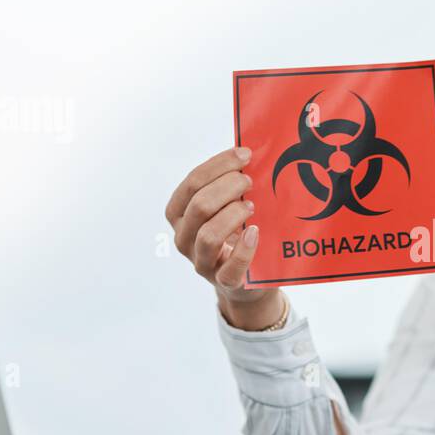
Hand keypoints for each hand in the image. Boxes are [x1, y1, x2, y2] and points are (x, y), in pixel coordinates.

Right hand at [165, 146, 285, 329]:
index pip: (192, 184)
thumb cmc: (237, 234)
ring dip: (232, 214)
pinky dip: (244, 249)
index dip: (218, 165)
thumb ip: (230, 185)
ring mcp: (201, 262)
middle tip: (250, 180)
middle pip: (198, 206)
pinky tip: (255, 232)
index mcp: (179, 214)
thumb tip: (250, 153)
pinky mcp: (224, 281)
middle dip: (227, 186)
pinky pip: (230, 267)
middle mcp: (184, 237)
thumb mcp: (228, 207)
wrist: (249, 280)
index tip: (245, 154)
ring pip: (208, 235)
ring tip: (252, 206)